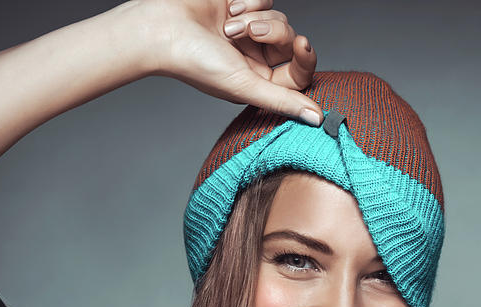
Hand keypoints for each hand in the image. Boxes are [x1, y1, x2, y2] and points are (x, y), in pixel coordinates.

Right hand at [141, 0, 322, 124]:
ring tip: (227, 25)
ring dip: (254, 17)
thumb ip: (284, 102)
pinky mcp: (240, 6)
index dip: (305, 58)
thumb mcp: (245, 86)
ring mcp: (248, 32)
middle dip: (272, 31)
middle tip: (244, 33)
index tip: (302, 44)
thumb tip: (318, 121)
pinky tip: (227, 8)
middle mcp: (255, 57)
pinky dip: (248, 1)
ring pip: (278, 17)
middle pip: (290, 40)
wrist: (162, 28)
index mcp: (259, 82)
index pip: (299, 73)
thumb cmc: (195, 63)